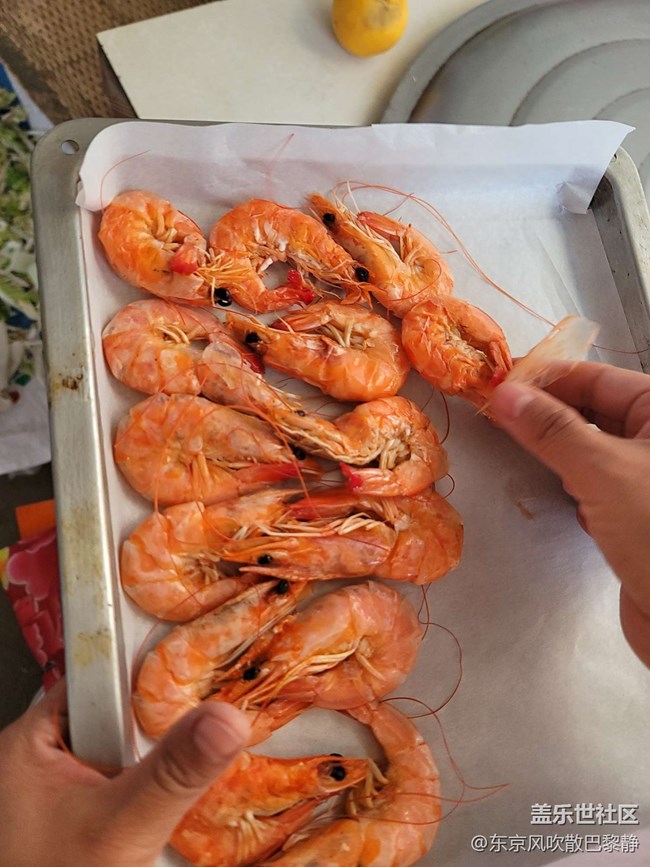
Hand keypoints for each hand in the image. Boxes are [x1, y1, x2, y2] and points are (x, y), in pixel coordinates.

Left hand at [0, 680, 248, 866]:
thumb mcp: (121, 827)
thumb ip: (173, 772)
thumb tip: (226, 719)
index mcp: (30, 740)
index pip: (98, 677)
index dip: (147, 673)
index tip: (196, 675)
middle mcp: (37, 754)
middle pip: (115, 712)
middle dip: (157, 723)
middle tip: (203, 726)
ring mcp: (55, 785)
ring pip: (121, 747)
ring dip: (155, 758)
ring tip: (188, 766)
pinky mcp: (74, 810)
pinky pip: (119, 778)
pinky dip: (146, 785)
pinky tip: (166, 798)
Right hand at [490, 361, 649, 667]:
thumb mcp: (602, 470)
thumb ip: (551, 430)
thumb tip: (504, 393)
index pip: (598, 379)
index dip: (547, 378)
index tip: (498, 382)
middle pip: (593, 409)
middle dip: (548, 413)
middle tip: (496, 413)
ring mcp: (647, 479)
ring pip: (591, 448)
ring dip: (558, 449)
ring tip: (516, 444)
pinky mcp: (637, 515)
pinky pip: (595, 484)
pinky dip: (574, 484)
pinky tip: (560, 494)